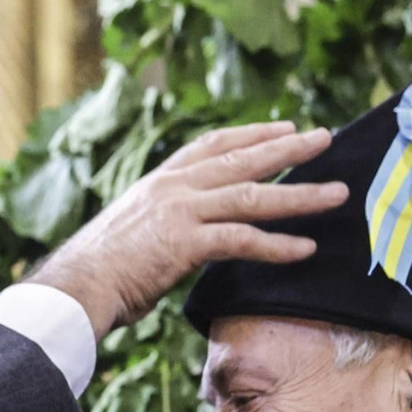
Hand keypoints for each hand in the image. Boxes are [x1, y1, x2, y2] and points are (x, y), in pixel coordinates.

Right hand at [29, 122, 344, 339]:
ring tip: (336, 192)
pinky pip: (242, 239)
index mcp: (160, 181)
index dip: (252, 134)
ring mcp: (180, 212)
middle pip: (242, 159)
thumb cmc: (98, 269)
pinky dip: (276, 245)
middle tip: (325, 137)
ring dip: (300, 194)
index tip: (283, 126)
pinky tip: (305, 248)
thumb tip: (180, 233)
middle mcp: (173, 187)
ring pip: (252, 196)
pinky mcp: (185, 243)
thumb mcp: (133, 229)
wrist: (75, 285)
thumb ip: (163, 222)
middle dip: (288, 147)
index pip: (213, 145)